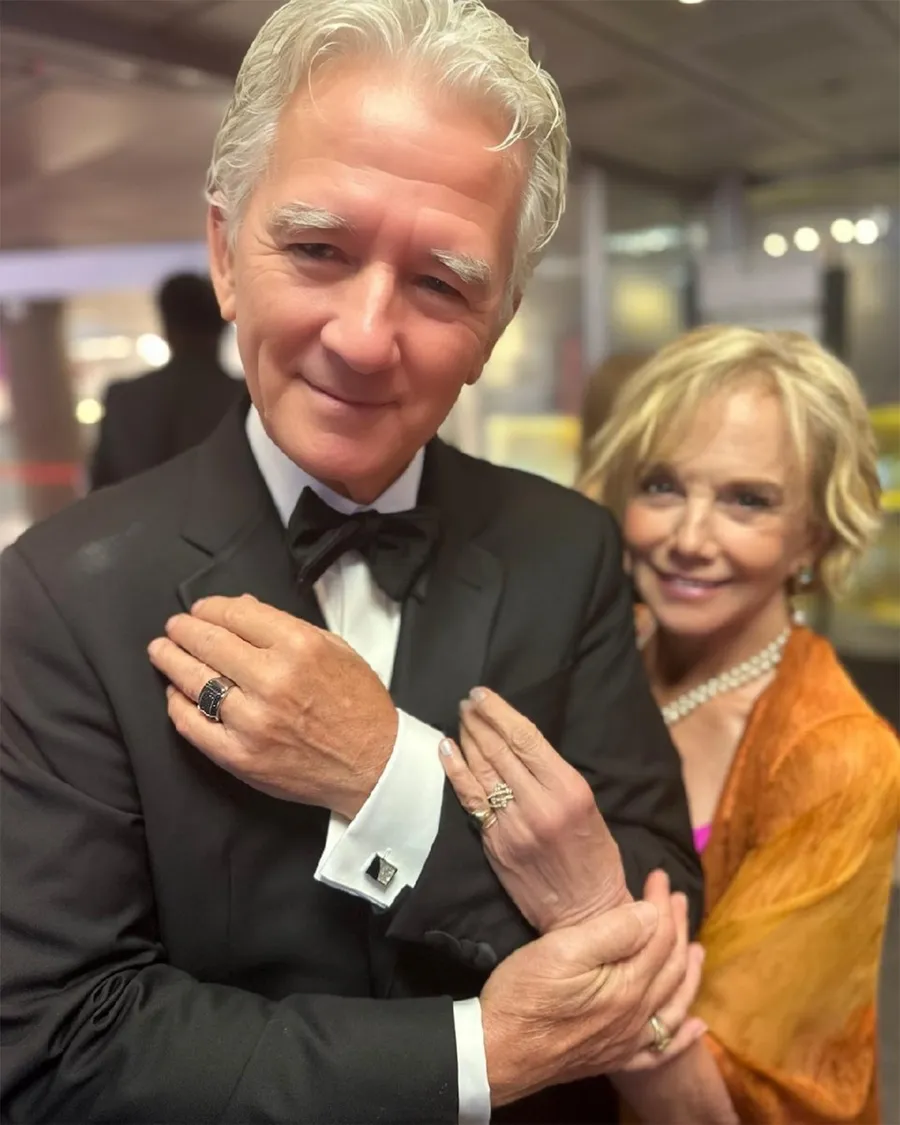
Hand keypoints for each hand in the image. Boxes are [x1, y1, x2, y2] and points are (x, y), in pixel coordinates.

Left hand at [147, 594, 396, 817]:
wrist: (372, 765)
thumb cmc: (359, 705)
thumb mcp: (336, 649)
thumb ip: (286, 626)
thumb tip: (241, 607)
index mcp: (300, 647)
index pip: (237, 614)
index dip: (211, 607)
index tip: (201, 609)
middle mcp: (273, 680)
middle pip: (209, 642)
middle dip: (184, 629)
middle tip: (174, 626)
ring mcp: (252, 720)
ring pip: (194, 681)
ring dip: (171, 660)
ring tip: (161, 651)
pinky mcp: (239, 755)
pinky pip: (193, 724)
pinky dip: (177, 705)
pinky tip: (174, 693)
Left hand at [440, 686, 628, 930]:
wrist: (586, 915)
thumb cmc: (595, 859)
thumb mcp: (589, 809)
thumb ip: (555, 778)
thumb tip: (521, 746)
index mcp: (569, 790)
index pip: (526, 739)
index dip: (499, 712)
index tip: (482, 694)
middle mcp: (539, 804)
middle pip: (499, 750)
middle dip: (479, 720)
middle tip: (466, 702)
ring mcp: (513, 825)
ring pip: (482, 770)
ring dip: (467, 739)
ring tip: (459, 718)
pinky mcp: (495, 844)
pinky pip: (470, 799)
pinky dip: (455, 771)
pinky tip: (446, 749)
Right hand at [481, 877, 690, 1105]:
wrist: (497, 1052)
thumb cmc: (525, 995)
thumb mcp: (562, 950)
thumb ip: (612, 932)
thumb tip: (651, 913)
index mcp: (627, 986)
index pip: (659, 936)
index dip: (662, 904)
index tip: (658, 876)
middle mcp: (637, 1016)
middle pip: (672, 967)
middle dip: (678, 928)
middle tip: (678, 898)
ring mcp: (628, 1041)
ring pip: (675, 1005)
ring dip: (690, 974)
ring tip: (698, 950)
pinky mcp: (613, 1058)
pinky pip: (661, 1050)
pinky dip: (683, 1037)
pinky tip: (695, 1027)